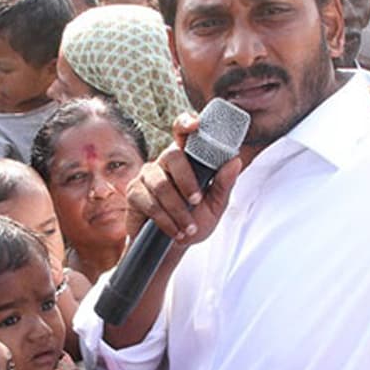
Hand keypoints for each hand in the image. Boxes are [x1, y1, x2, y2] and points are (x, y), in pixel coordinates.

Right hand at [126, 112, 243, 244]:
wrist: (172, 246)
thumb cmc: (194, 221)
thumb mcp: (215, 206)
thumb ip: (223, 184)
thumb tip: (235, 161)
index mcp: (186, 159)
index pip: (182, 133)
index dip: (186, 123)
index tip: (196, 124)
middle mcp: (164, 162)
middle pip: (172, 156)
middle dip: (186, 181)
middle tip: (196, 200)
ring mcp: (146, 176)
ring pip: (161, 184)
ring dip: (178, 209)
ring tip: (187, 227)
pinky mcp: (134, 193)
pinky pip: (149, 203)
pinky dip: (165, 220)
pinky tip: (174, 230)